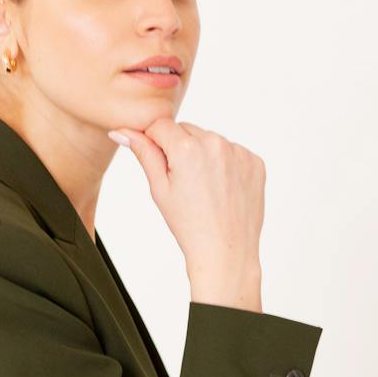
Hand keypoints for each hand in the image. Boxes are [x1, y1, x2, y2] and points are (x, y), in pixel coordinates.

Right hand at [106, 117, 264, 307]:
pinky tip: (222, 189)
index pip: (161, 125)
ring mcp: (239, 152)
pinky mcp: (255, 162)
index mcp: (187, 149)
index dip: (154, 142)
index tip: (160, 164)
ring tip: (204, 188)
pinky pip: (233, 152)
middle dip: (180, 148)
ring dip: (203, 155)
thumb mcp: (159, 188)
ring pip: (210, 140)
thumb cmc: (189, 225)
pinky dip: (225, 164)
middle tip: (183, 182)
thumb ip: (143, 152)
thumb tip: (122, 130)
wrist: (226, 251)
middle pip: (186, 130)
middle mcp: (216, 143)